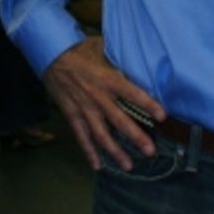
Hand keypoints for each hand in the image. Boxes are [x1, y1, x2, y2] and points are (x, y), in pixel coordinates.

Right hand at [42, 37, 163, 170]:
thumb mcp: (102, 47)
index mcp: (108, 79)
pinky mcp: (72, 114)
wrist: (51, 55)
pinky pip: (81, 136)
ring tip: (128, 166)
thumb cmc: (79, 50)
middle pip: (119, 121)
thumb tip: (138, 57)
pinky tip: (97, 165)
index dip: (147, 104)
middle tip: (150, 151)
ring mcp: (84, 108)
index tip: (162, 116)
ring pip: (101, 134)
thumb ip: (119, 56)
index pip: (132, 93)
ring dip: (115, 151)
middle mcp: (98, 97)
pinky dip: (88, 152)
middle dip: (136, 137)